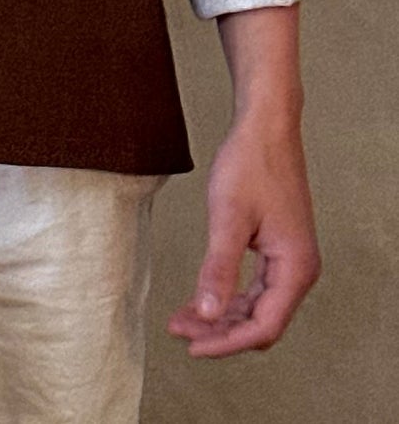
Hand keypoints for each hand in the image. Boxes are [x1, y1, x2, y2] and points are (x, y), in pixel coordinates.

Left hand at [166, 110, 320, 355]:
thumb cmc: (250, 164)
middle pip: (260, 322)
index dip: (227, 342)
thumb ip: (218, 268)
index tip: (192, 347)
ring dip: (221, 316)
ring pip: (256, 307)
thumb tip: (206, 313)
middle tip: (177, 331)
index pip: (264, 326)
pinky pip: (254, 288)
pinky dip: (227, 296)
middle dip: (219, 331)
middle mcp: (298, 271)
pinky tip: (200, 299)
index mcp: (295, 268)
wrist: (265, 128)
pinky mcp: (277, 250)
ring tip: (181, 319)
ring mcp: (289, 261)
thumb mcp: (227, 216)